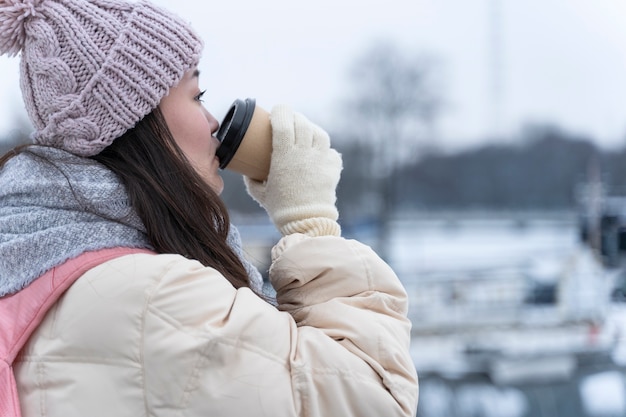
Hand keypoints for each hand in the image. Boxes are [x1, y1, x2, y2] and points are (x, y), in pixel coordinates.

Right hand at [244, 105, 341, 236]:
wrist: (307, 222)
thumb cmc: (280, 208)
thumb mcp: (260, 192)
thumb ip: (252, 178)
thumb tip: (247, 170)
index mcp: (285, 155)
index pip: (284, 122)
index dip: (280, 111)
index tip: (276, 110)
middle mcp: (305, 153)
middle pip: (302, 123)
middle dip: (294, 117)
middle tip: (288, 120)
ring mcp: (321, 160)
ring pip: (319, 133)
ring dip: (311, 129)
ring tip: (305, 133)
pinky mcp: (333, 170)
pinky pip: (331, 152)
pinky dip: (325, 150)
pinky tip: (319, 154)